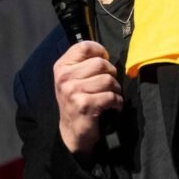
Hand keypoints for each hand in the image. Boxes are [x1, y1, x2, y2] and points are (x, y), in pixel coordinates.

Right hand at [53, 41, 121, 157]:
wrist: (72, 131)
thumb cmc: (77, 100)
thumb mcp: (73, 78)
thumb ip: (84, 62)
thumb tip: (104, 52)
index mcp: (62, 67)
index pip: (84, 46)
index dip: (100, 51)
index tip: (104, 60)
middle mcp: (64, 77)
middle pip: (100, 63)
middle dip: (111, 73)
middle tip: (108, 84)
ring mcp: (73, 91)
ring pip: (108, 79)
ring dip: (115, 89)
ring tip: (110, 95)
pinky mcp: (84, 105)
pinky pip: (111, 96)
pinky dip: (117, 101)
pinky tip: (112, 106)